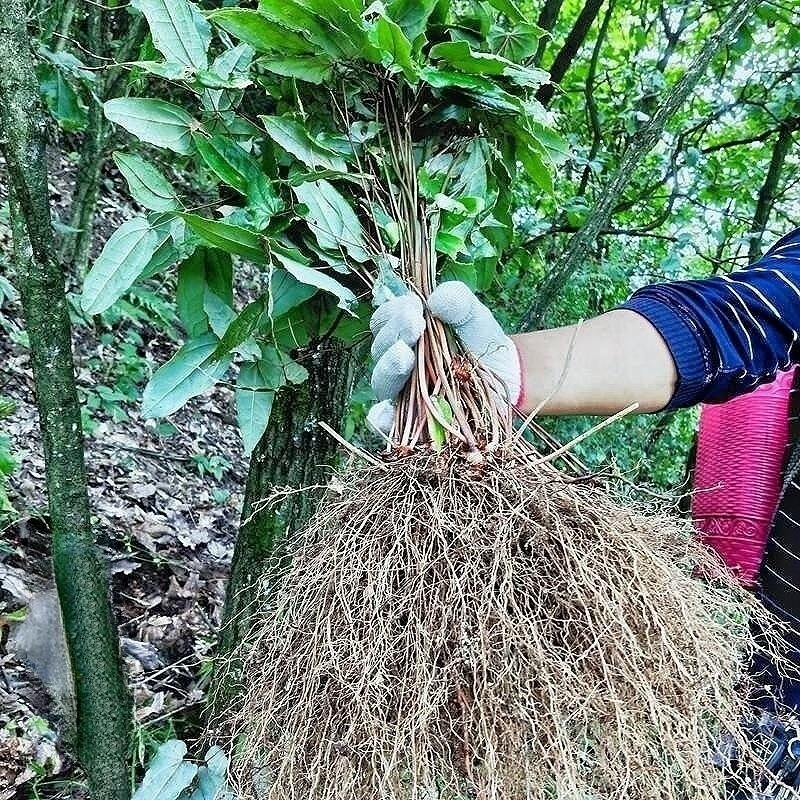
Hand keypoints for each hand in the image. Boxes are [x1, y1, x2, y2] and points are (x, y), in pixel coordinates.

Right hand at [367, 282, 521, 433]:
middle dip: (394, 335)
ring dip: (389, 368)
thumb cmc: (482, 344)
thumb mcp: (474, 317)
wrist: (507, 381)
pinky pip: (387, 422)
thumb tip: (436, 299)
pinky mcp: (411, 420)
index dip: (394, 312)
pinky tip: (385, 412)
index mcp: (404, 333)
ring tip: (405, 356)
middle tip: (414, 325)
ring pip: (382, 381)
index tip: (415, 306)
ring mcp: (402, 392)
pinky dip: (381, 418)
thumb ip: (459, 302)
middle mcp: (397, 362)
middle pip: (380, 349)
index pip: (384, 320)